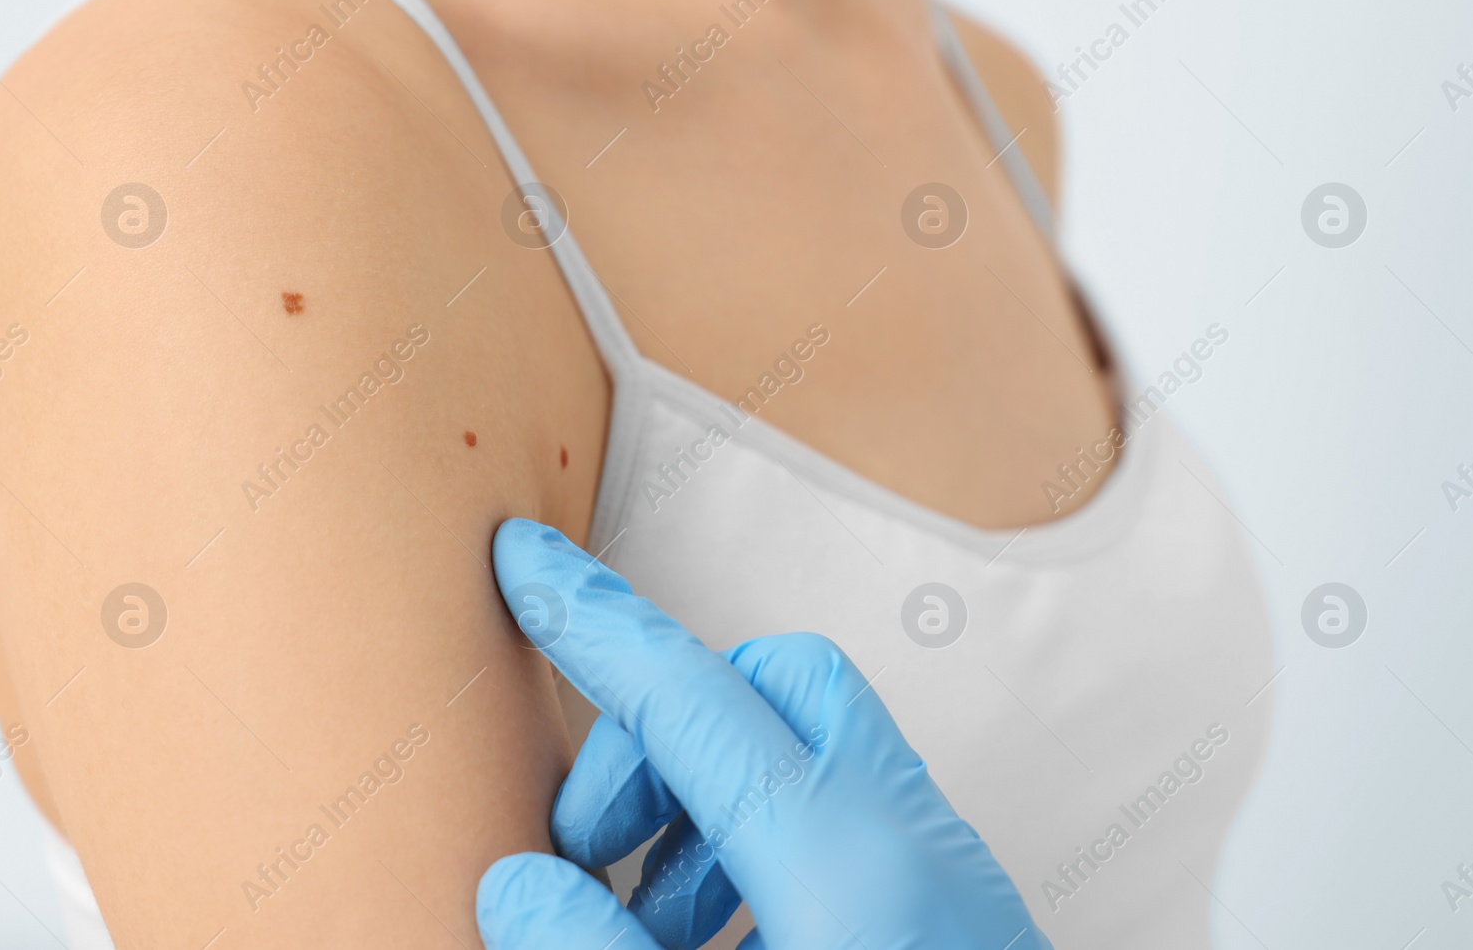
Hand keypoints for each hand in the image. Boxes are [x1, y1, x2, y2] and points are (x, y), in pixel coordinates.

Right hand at [475, 518, 1047, 949]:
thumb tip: (519, 883)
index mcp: (843, 859)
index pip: (689, 695)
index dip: (593, 621)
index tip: (522, 559)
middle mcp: (909, 839)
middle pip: (774, 692)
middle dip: (665, 738)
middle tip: (591, 855)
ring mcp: (945, 871)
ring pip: (808, 757)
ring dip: (705, 811)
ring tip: (646, 926)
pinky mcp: (953, 911)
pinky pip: (843, 826)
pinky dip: (762, 855)